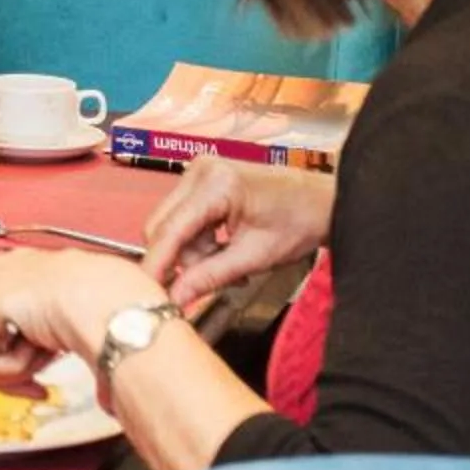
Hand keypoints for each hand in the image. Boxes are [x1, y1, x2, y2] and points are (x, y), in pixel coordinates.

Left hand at [0, 248, 166, 393]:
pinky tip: (37, 349)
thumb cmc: (103, 304)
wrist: (103, 297)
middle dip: (8, 372)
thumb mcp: (66, 316)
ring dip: (14, 370)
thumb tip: (37, 348)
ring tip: (45, 356)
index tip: (36, 384)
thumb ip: (40, 330)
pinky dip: (12, 369)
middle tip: (38, 385)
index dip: (12, 361)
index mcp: (14, 268)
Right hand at [140, 159, 334, 311]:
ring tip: (230, 262)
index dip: (155, 264)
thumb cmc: (299, 222)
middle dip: (183, 259)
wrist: (322, 201)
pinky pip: (184, 217)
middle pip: (164, 226)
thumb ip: (210, 277)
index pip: (169, 230)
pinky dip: (199, 239)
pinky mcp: (203, 179)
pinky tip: (224, 246)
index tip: (146, 292)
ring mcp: (200, 172)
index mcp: (216, 184)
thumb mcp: (254, 257)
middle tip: (212, 278)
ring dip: (194, 251)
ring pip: (172, 225)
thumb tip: (175, 298)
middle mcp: (200, 170)